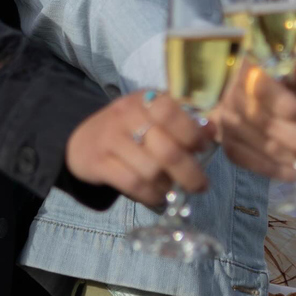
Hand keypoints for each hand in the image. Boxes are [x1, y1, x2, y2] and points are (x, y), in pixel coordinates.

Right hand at [65, 90, 213, 205]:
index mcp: (144, 99)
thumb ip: (181, 121)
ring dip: (168, 186)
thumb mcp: (151, 116)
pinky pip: (132, 184)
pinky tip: (157, 196)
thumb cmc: (128, 128)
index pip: (171, 111)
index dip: (193, 133)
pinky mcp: (99, 163)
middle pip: (166, 149)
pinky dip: (150, 195)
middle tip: (201, 185)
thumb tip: (212, 130)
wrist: (82, 141)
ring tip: (174, 190)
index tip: (205, 148)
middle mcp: (126, 114)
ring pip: (150, 170)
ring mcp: (110, 138)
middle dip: (189, 172)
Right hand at [212, 55, 295, 179]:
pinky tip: (295, 174)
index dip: (287, 106)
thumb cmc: (268, 82)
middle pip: (264, 122)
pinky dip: (273, 169)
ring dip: (290, 158)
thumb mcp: (282, 72)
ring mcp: (226, 124)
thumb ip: (294, 71)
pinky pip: (249, 161)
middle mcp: (229, 98)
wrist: (239, 94)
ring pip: (260, 144)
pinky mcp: (227, 144)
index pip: (263, 90)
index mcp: (244, 72)